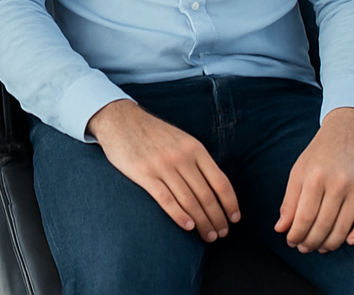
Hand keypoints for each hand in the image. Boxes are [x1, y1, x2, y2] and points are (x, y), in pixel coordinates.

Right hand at [87, 99, 239, 241]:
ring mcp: (162, 165)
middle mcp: (181, 156)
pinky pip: (166, 200)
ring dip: (202, 223)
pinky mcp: (144, 173)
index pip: (220, 182)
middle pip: (207, 196)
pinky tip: (188, 226)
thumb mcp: (180, 138)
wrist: (119, 118)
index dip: (230, 204)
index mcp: (194, 147)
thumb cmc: (152, 132)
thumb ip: (196, 159)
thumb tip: (215, 189)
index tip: (234, 219)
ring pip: (189, 202)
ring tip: (208, 236)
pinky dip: (180, 216)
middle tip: (221, 234)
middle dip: (217, 219)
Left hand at [276, 106, 353, 252]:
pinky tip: (346, 241)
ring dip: (331, 243)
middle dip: (311, 241)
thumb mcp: (300, 169)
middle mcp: (337, 183)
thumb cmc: (321, 151)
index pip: (304, 215)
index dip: (296, 233)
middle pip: (323, 224)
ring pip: (344, 226)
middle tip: (304, 248)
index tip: (290, 241)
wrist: (351, 128)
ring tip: (321, 247)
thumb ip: (290, 198)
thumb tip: (281, 226)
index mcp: (314, 176)